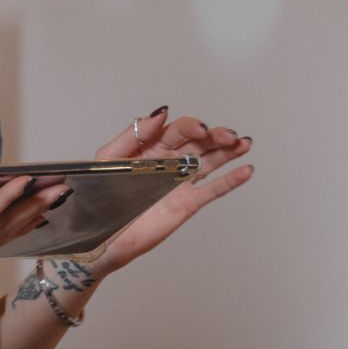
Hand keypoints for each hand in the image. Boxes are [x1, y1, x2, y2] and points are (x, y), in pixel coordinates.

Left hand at [90, 108, 253, 272]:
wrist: (102, 235)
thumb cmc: (101, 197)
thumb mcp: (110, 158)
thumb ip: (134, 134)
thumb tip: (161, 113)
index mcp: (152, 147)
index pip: (178, 131)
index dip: (192, 127)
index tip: (202, 129)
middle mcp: (170, 162)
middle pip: (200, 144)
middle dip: (217, 136)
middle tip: (230, 135)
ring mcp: (181, 183)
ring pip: (211, 162)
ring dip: (229, 152)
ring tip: (245, 143)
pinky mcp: (188, 203)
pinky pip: (213, 190)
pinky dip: (231, 181)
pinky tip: (246, 170)